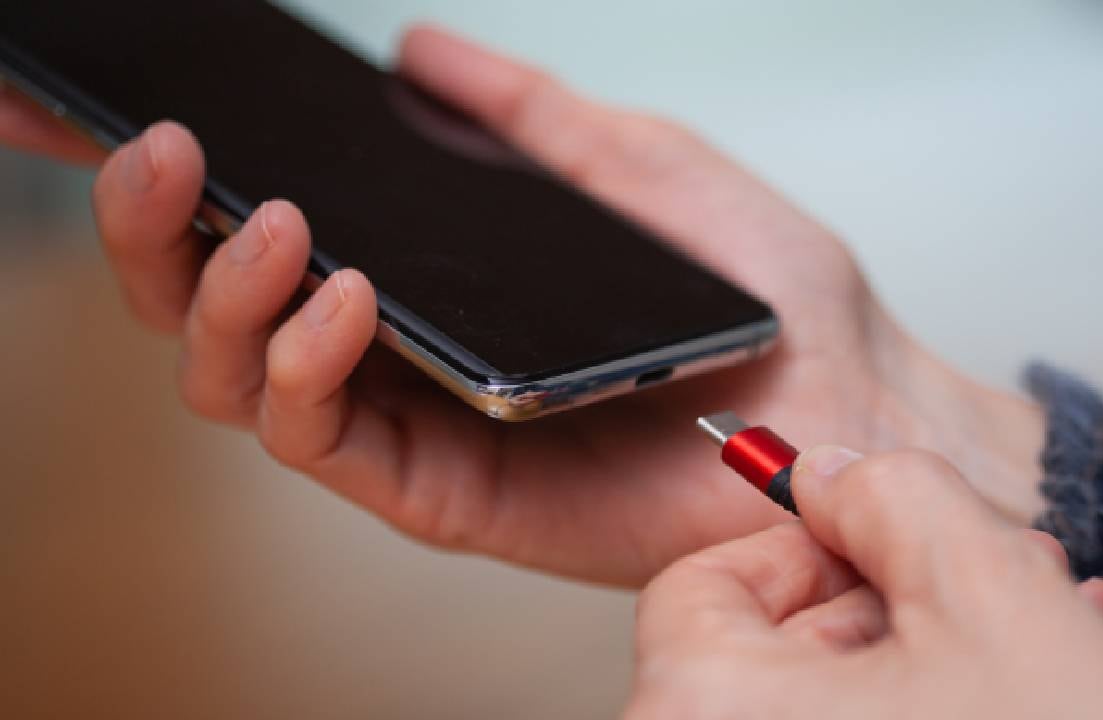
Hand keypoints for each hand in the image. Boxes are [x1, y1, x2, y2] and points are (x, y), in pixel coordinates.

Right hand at [1, 27, 1046, 585]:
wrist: (848, 399)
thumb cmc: (758, 293)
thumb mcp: (637, 166)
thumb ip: (524, 117)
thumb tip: (420, 53)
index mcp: (433, 277)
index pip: (272, 229)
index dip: (181, 181)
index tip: (136, 110)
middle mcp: (402, 354)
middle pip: (219, 310)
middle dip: (154, 230)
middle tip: (159, 150)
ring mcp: (417, 426)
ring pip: (242, 382)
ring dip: (223, 296)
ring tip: (273, 218)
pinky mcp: (446, 495)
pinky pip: (326, 442)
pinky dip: (306, 369)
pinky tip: (347, 294)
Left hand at [629, 448, 1102, 719]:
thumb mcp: (992, 601)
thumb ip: (895, 500)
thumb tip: (832, 473)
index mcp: (707, 713)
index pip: (696, 590)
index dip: (795, 544)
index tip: (868, 536)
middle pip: (772, 652)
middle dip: (897, 595)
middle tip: (988, 573)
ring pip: (829, 706)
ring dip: (934, 651)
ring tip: (1037, 626)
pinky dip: (930, 711)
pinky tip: (1022, 689)